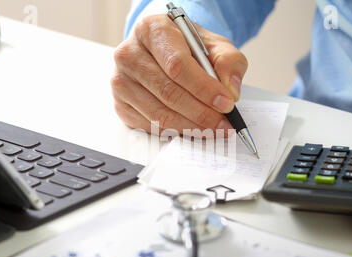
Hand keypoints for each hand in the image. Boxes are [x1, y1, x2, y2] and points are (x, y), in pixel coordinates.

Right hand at [111, 14, 247, 134]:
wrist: (164, 51)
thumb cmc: (186, 47)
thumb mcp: (214, 45)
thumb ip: (229, 63)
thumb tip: (231, 91)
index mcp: (151, 30)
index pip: (177, 65)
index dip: (204, 88)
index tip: (226, 103)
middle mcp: (129, 54)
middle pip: (168, 93)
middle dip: (201, 113)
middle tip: (223, 123)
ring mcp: (121, 81)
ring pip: (159, 114)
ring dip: (191, 126)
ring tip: (213, 129)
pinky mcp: (121, 104)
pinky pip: (150, 126)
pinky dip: (175, 131)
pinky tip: (192, 128)